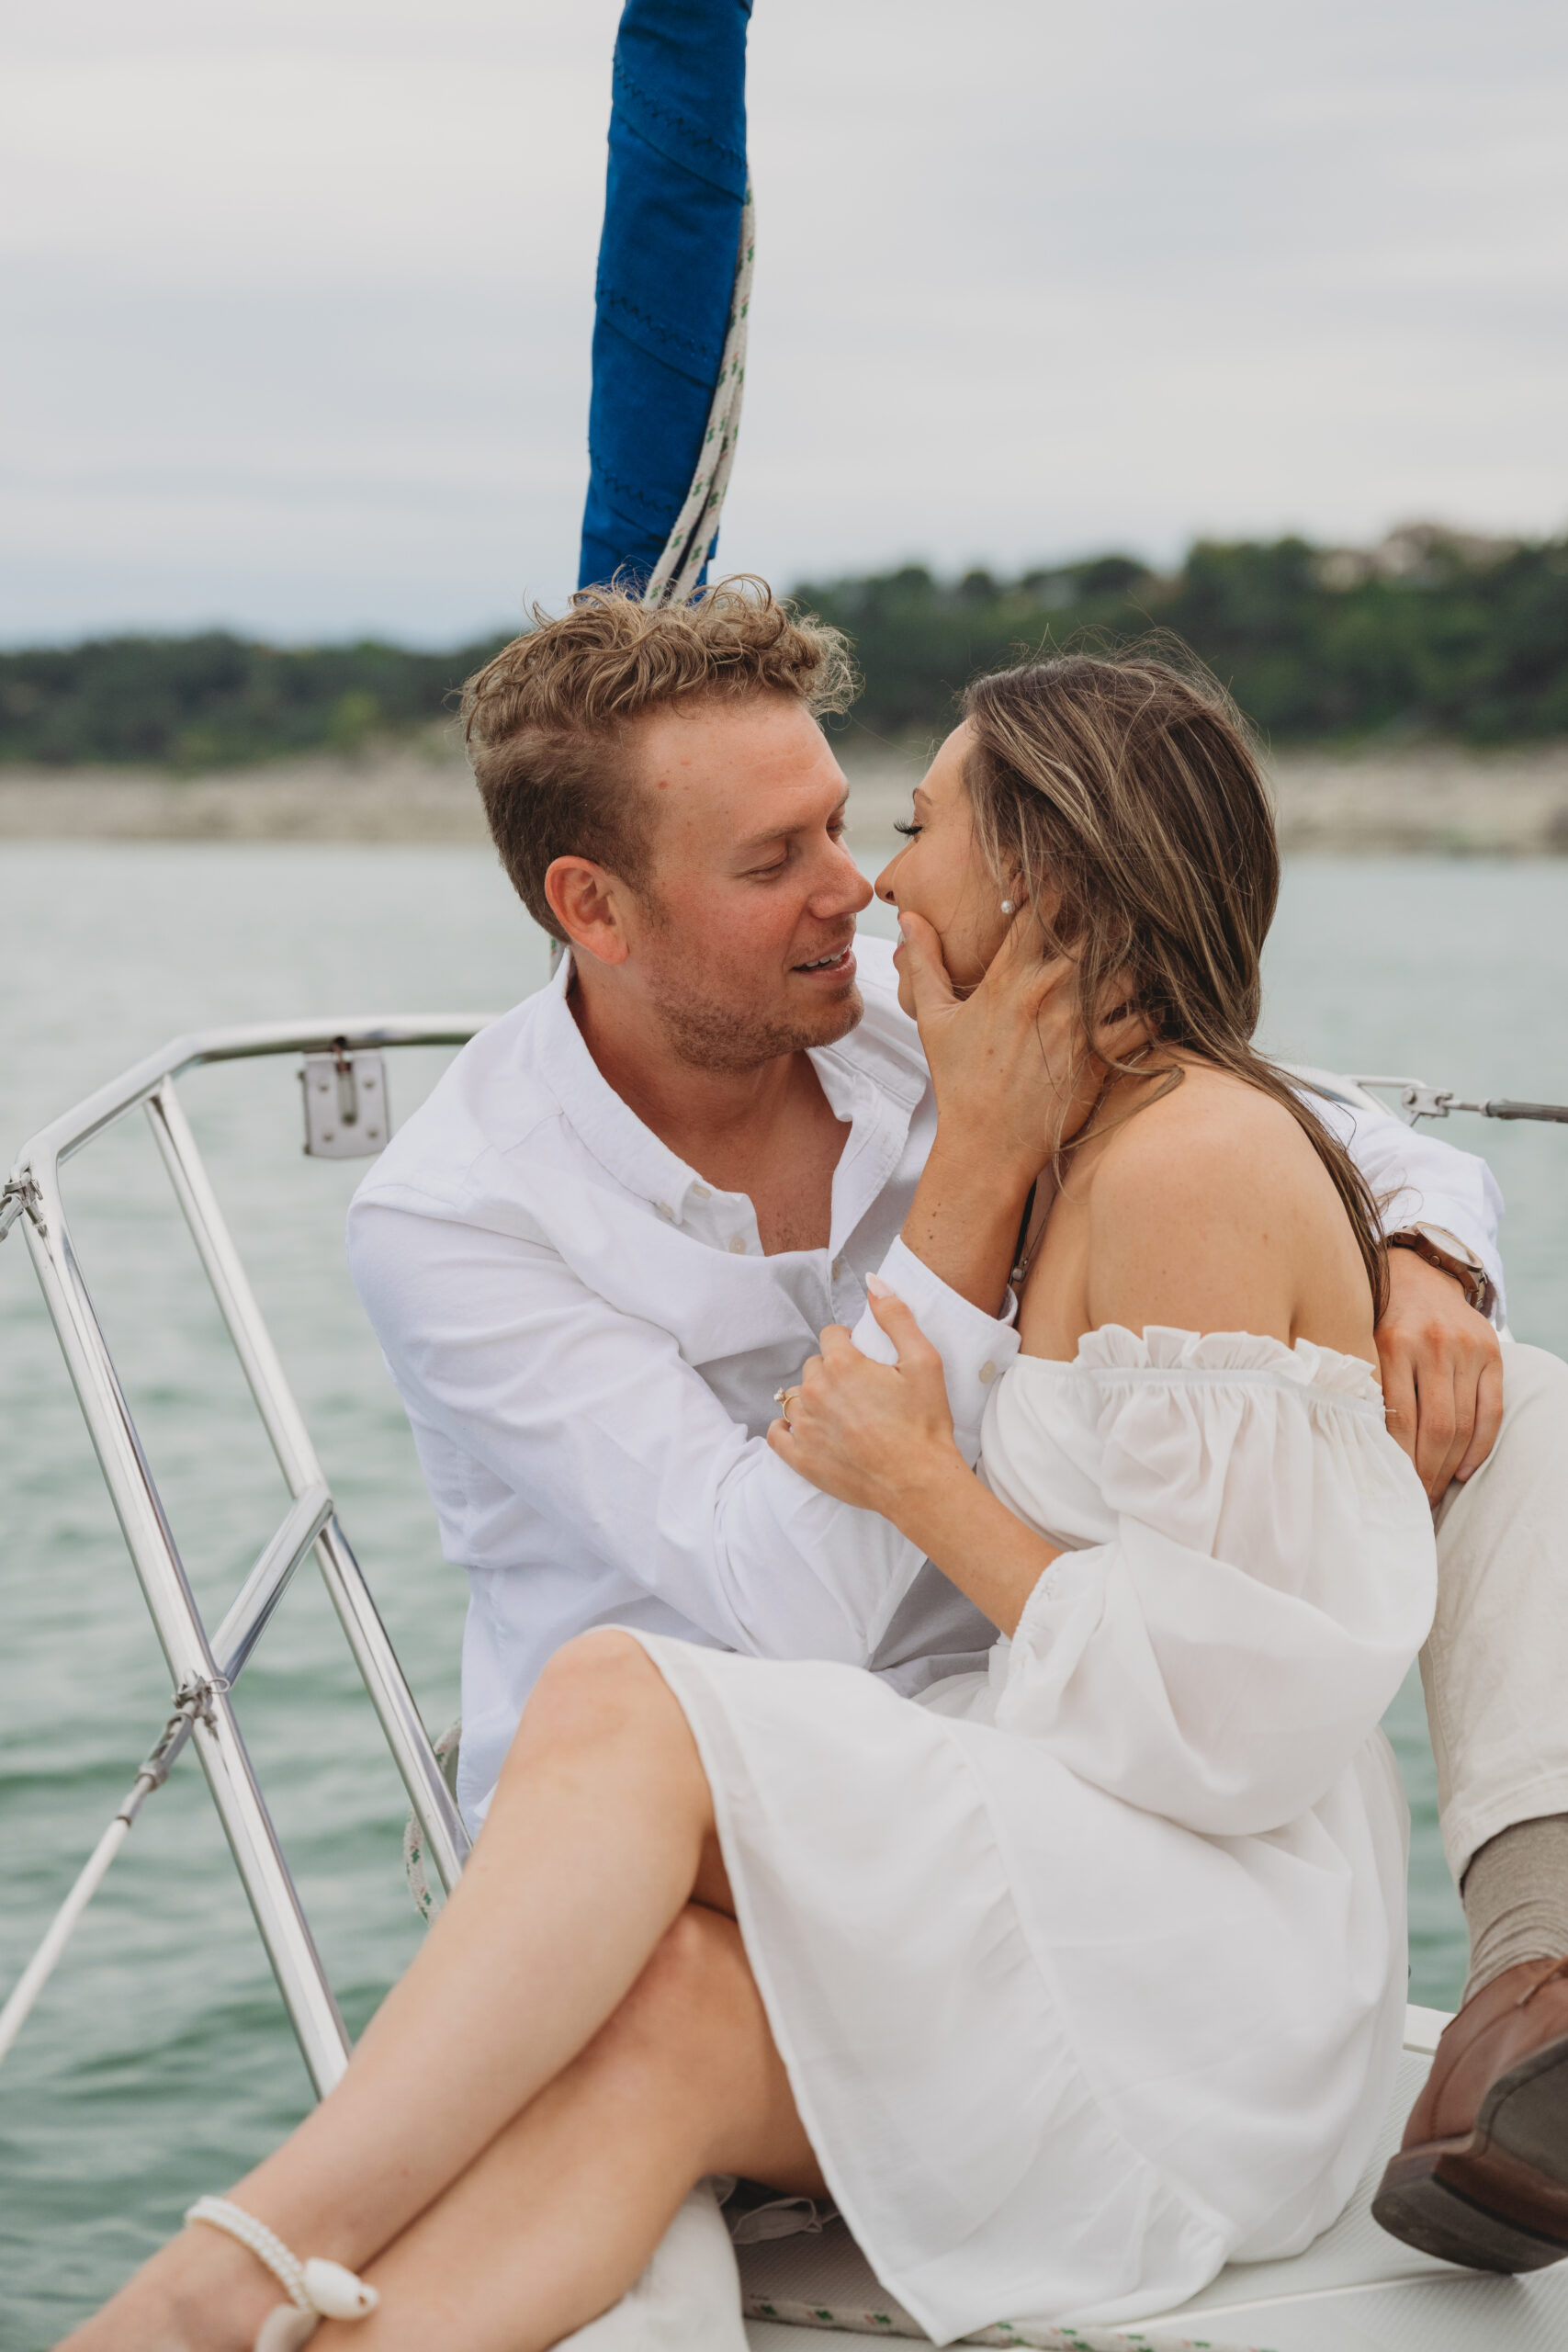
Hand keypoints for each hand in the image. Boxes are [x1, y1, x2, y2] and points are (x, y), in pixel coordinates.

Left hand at [767, 1282, 961, 1519]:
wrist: (919, 1482)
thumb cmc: (925, 1422)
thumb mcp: (924, 1361)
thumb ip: (896, 1316)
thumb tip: (873, 1283)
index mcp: (841, 1364)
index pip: (831, 1336)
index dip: (849, 1344)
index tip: (865, 1360)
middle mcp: (815, 1392)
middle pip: (813, 1366)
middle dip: (832, 1371)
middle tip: (860, 1391)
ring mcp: (804, 1427)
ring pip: (795, 1397)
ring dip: (813, 1400)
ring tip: (842, 1414)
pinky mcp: (800, 1458)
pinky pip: (776, 1433)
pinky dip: (786, 1428)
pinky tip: (805, 1430)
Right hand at [896, 909, 1146, 1181]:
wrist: (986, 1146)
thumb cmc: (960, 1084)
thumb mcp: (934, 1019)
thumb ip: (925, 963)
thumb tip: (907, 918)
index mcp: (1008, 979)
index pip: (1041, 908)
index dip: (1057, 886)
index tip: (1064, 884)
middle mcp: (1047, 995)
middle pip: (1096, 930)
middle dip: (1106, 921)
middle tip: (1110, 919)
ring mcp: (1079, 1027)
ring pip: (1129, 971)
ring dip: (1133, 964)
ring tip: (1129, 965)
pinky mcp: (1102, 1058)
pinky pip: (1145, 1020)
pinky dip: (1149, 1011)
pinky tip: (1140, 1010)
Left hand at [1378, 1247, 1503, 1500]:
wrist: (1417, 1273)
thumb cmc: (1377, 1318)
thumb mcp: (1358, 1341)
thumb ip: (1359, 1385)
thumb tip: (1345, 1448)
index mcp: (1391, 1344)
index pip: (1399, 1420)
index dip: (1398, 1461)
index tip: (1389, 1488)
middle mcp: (1432, 1344)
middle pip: (1436, 1427)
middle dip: (1425, 1472)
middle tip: (1414, 1500)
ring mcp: (1466, 1348)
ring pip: (1464, 1424)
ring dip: (1450, 1466)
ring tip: (1434, 1491)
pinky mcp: (1491, 1351)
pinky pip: (1492, 1410)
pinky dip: (1480, 1447)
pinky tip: (1463, 1470)